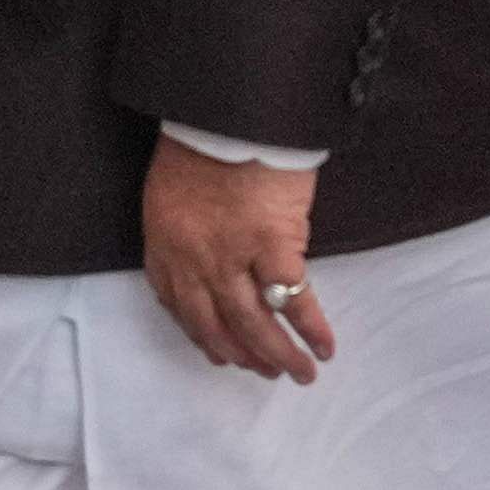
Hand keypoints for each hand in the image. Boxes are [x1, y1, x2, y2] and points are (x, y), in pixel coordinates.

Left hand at [139, 136, 333, 384]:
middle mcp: (192, 259)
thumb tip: (200, 259)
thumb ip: (179, 230)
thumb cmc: (200, 142)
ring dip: (278, 355)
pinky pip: (293, 298)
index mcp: (164, 242)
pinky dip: (311, 328)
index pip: (176, 303)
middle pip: (215, 324)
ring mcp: (231, 256)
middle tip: (264, 373)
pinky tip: (325, 346)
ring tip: (300, 374)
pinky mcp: (272, 245)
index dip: (200, 333)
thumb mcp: (169, 191)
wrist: (227, 115)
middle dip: (241, 354)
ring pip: (252, 322)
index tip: (217, 353)